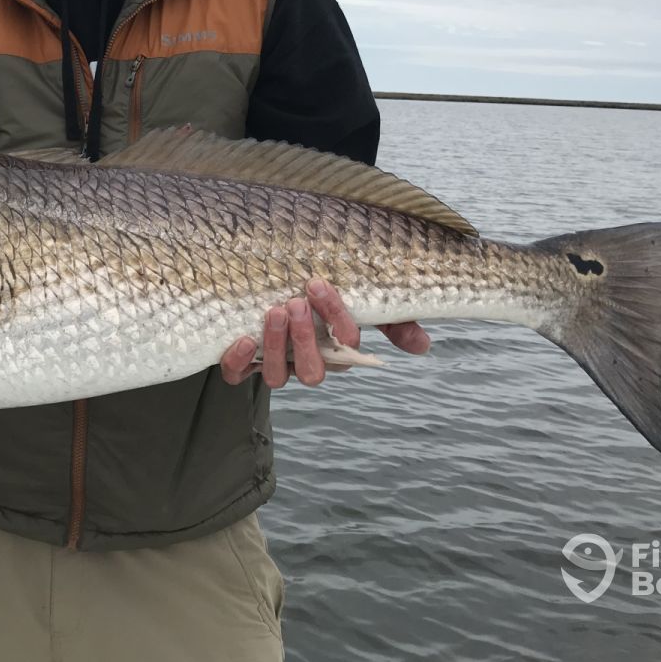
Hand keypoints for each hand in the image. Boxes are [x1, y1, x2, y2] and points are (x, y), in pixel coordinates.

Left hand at [219, 279, 430, 387]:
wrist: (268, 284)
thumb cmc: (319, 294)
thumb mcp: (358, 299)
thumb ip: (392, 319)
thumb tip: (422, 345)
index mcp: (336, 349)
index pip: (344, 345)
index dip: (336, 318)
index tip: (320, 284)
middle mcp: (306, 362)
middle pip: (311, 371)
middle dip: (305, 339)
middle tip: (296, 303)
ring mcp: (274, 365)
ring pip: (277, 377)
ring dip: (275, 346)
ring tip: (274, 311)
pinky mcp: (241, 363)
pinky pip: (237, 375)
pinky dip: (238, 362)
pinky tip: (242, 339)